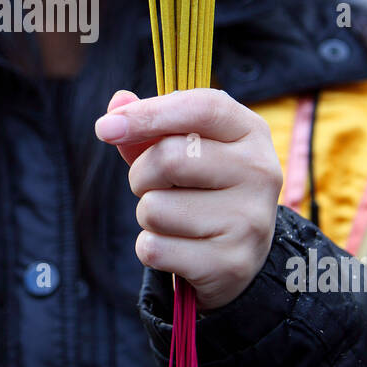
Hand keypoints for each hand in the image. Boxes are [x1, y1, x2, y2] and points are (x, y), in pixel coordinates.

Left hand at [94, 87, 282, 310]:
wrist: (237, 256)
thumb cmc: (202, 188)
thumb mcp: (184, 148)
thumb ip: (150, 125)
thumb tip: (118, 103)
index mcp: (251, 132)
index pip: (201, 107)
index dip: (148, 113)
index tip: (106, 127)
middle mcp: (260, 172)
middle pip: (169, 159)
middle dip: (141, 174)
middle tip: (154, 185)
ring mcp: (249, 220)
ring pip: (155, 208)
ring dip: (147, 215)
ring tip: (174, 219)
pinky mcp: (230, 263)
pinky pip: (154, 248)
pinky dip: (151, 247)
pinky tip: (178, 248)